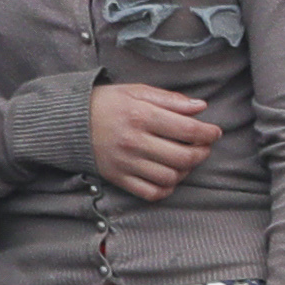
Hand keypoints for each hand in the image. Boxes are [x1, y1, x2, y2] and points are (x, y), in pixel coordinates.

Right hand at [87, 82, 224, 199]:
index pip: (187, 129)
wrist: (69, 122)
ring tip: (185, 160)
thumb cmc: (107, 103)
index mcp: (141, 115)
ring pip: (170, 177)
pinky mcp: (118, 178)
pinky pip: (150, 193)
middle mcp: (134, 141)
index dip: (208, 133)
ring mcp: (126, 163)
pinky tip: (169, 177)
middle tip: (203, 147)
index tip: (214, 132)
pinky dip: (165, 189)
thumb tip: (200, 107)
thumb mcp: (137, 91)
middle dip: (201, 153)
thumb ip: (170, 99)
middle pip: (183, 157)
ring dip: (185, 171)